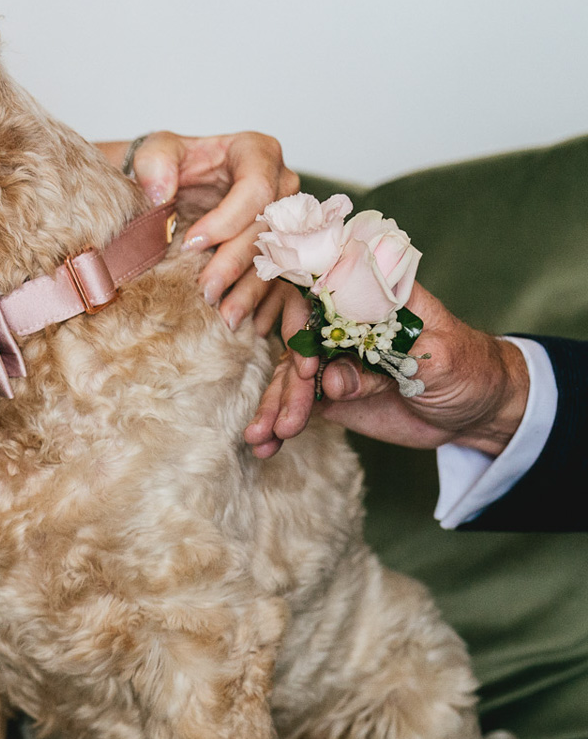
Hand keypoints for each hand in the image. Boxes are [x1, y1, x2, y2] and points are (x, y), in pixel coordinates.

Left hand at [106, 131, 301, 333]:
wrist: (172, 185)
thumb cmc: (171, 165)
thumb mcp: (156, 150)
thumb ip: (155, 162)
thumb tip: (160, 193)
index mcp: (258, 153)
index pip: (257, 188)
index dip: (228, 220)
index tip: (191, 243)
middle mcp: (282, 185)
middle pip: (269, 229)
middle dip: (237, 264)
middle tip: (206, 291)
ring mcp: (287, 220)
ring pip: (280, 260)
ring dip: (254, 292)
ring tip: (227, 319)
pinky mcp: (282, 249)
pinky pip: (285, 280)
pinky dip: (270, 306)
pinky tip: (253, 327)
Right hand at [244, 282, 529, 458]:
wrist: (475, 409)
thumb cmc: (467, 369)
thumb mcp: (441, 359)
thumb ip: (388, 362)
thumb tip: (333, 379)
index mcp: (375, 300)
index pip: (324, 295)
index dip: (304, 326)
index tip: (306, 366)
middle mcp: (346, 324)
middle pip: (299, 341)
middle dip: (287, 382)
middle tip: (288, 417)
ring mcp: (334, 358)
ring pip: (290, 377)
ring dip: (273, 407)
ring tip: (263, 437)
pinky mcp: (328, 390)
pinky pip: (295, 402)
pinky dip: (277, 422)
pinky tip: (265, 443)